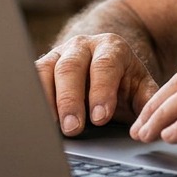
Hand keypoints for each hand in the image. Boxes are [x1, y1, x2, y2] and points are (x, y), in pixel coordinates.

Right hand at [36, 33, 159, 135]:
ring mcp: (59, 54)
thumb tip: (146, 130)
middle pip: (71, 67)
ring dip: (47, 100)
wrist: (105, 63)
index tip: (100, 118)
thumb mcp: (140, 88)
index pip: (104, 65)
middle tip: (73, 128)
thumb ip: (147, 104)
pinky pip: (30, 78)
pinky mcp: (42, 66)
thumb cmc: (123, 81)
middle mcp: (82, 46)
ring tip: (50, 127)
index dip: (101, 91)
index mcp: (111, 48)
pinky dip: (31, 98)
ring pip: (45, 70)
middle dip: (71, 99)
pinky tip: (34, 118)